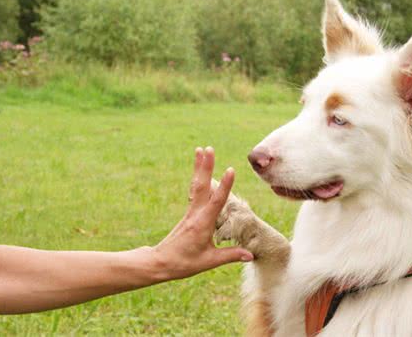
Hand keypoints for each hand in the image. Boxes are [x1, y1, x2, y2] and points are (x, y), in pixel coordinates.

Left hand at [151, 147, 252, 279]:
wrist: (160, 262)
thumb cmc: (184, 263)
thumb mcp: (209, 261)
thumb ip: (230, 256)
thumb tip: (251, 255)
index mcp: (202, 224)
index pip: (216, 201)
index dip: (224, 186)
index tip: (230, 169)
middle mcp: (196, 214)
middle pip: (202, 186)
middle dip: (206, 166)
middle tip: (209, 148)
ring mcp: (191, 212)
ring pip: (197, 185)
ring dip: (200, 167)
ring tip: (201, 149)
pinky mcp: (189, 214)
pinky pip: (194, 191)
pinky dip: (198, 178)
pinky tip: (200, 170)